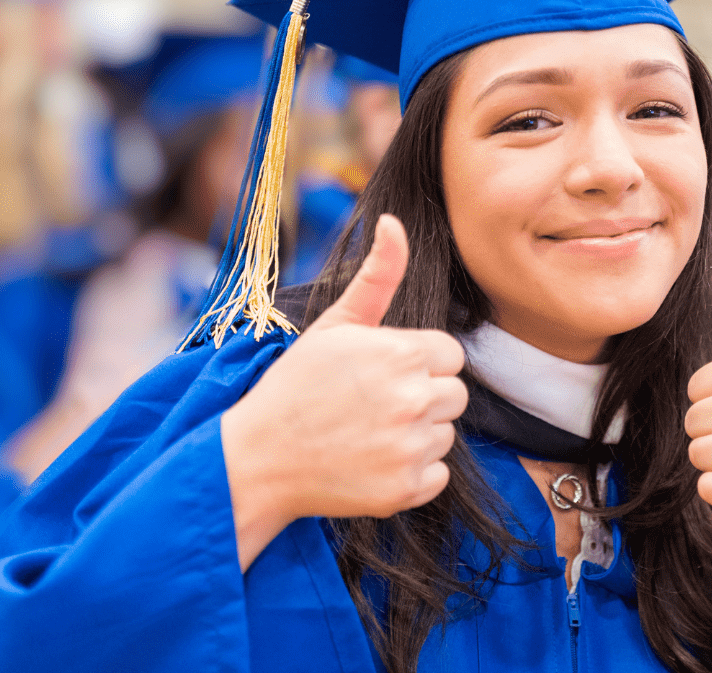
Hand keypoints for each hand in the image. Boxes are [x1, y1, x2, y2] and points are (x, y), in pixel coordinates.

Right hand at [222, 215, 467, 568]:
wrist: (258, 459)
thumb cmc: (296, 386)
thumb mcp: (335, 324)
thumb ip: (377, 275)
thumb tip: (395, 221)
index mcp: (402, 353)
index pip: (449, 354)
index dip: (418, 362)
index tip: (380, 373)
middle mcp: (414, 399)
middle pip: (454, 394)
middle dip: (422, 396)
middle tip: (372, 405)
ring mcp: (411, 447)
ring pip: (445, 433)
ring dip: (416, 434)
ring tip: (367, 432)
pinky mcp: (406, 490)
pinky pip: (437, 474)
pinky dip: (411, 472)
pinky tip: (371, 462)